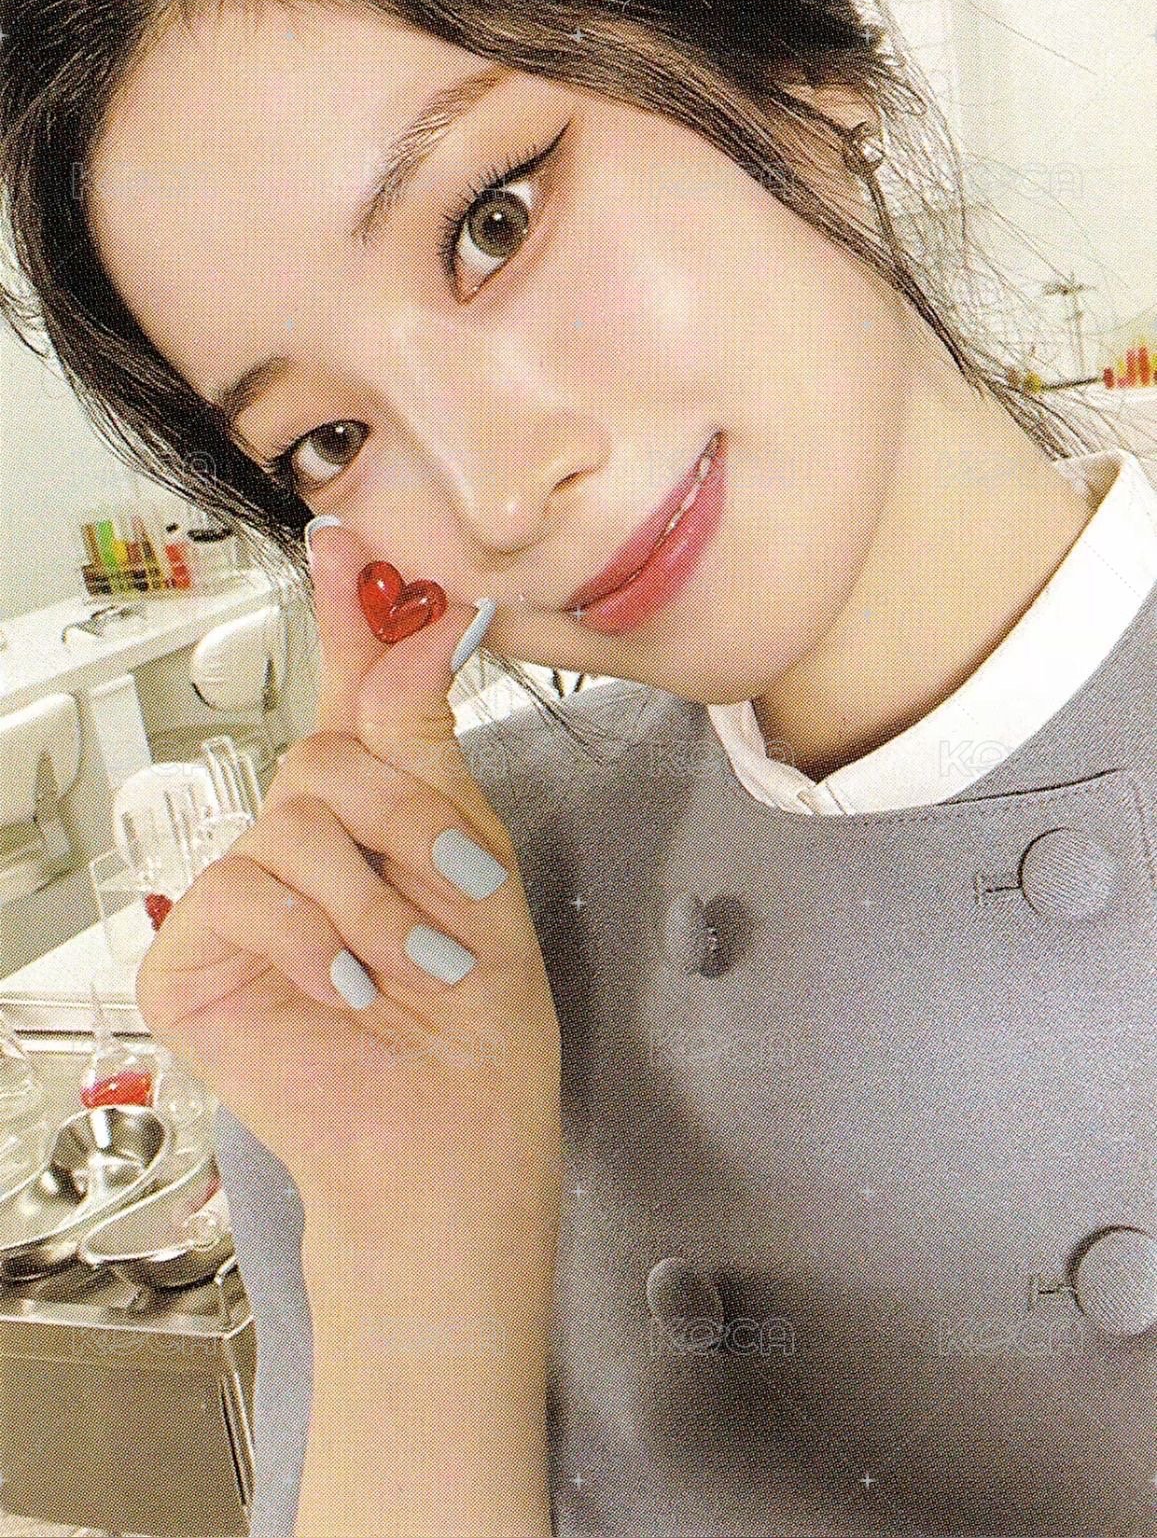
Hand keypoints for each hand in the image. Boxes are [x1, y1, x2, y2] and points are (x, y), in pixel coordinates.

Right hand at [134, 521, 561, 1270]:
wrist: (451, 1142)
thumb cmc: (476, 1026)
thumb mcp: (473, 867)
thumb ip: (426, 750)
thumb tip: (416, 626)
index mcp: (372, 817)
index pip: (348, 695)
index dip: (349, 616)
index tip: (351, 540)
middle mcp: (299, 847)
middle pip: (326, 754)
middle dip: (409, 825)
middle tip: (459, 900)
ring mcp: (240, 901)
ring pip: (292, 820)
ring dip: (375, 902)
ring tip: (411, 970)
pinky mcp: (190, 958)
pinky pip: (244, 890)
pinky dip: (315, 941)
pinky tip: (349, 993)